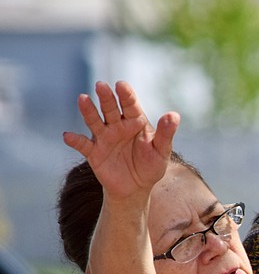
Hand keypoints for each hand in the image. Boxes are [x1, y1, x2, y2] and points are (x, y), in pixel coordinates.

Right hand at [62, 81, 178, 203]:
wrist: (136, 188)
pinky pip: (83, 145)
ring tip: (83, 99)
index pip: (130, 105)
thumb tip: (174, 115)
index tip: (122, 85)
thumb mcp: (161, 151)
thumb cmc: (150, 165)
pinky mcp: (94, 152)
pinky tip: (68, 136)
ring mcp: (104, 137)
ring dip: (88, 111)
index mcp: (135, 122)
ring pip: (95, 121)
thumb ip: (166, 133)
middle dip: (106, 98)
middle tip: (101, 85)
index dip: (126, 95)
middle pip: (110, 109)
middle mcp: (117, 126)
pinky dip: (75, 140)